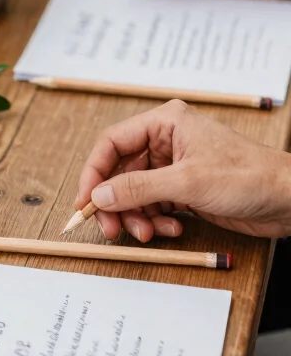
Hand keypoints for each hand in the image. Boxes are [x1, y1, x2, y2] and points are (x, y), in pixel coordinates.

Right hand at [75, 100, 290, 242]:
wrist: (288, 199)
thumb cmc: (248, 177)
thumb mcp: (187, 182)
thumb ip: (138, 189)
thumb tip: (98, 196)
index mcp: (165, 122)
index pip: (112, 143)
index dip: (94, 174)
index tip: (85, 203)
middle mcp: (166, 140)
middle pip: (120, 172)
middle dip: (116, 203)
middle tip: (112, 230)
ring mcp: (175, 166)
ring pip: (135, 193)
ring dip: (138, 216)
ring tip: (151, 233)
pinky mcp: (184, 188)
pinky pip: (154, 205)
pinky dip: (157, 220)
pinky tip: (174, 228)